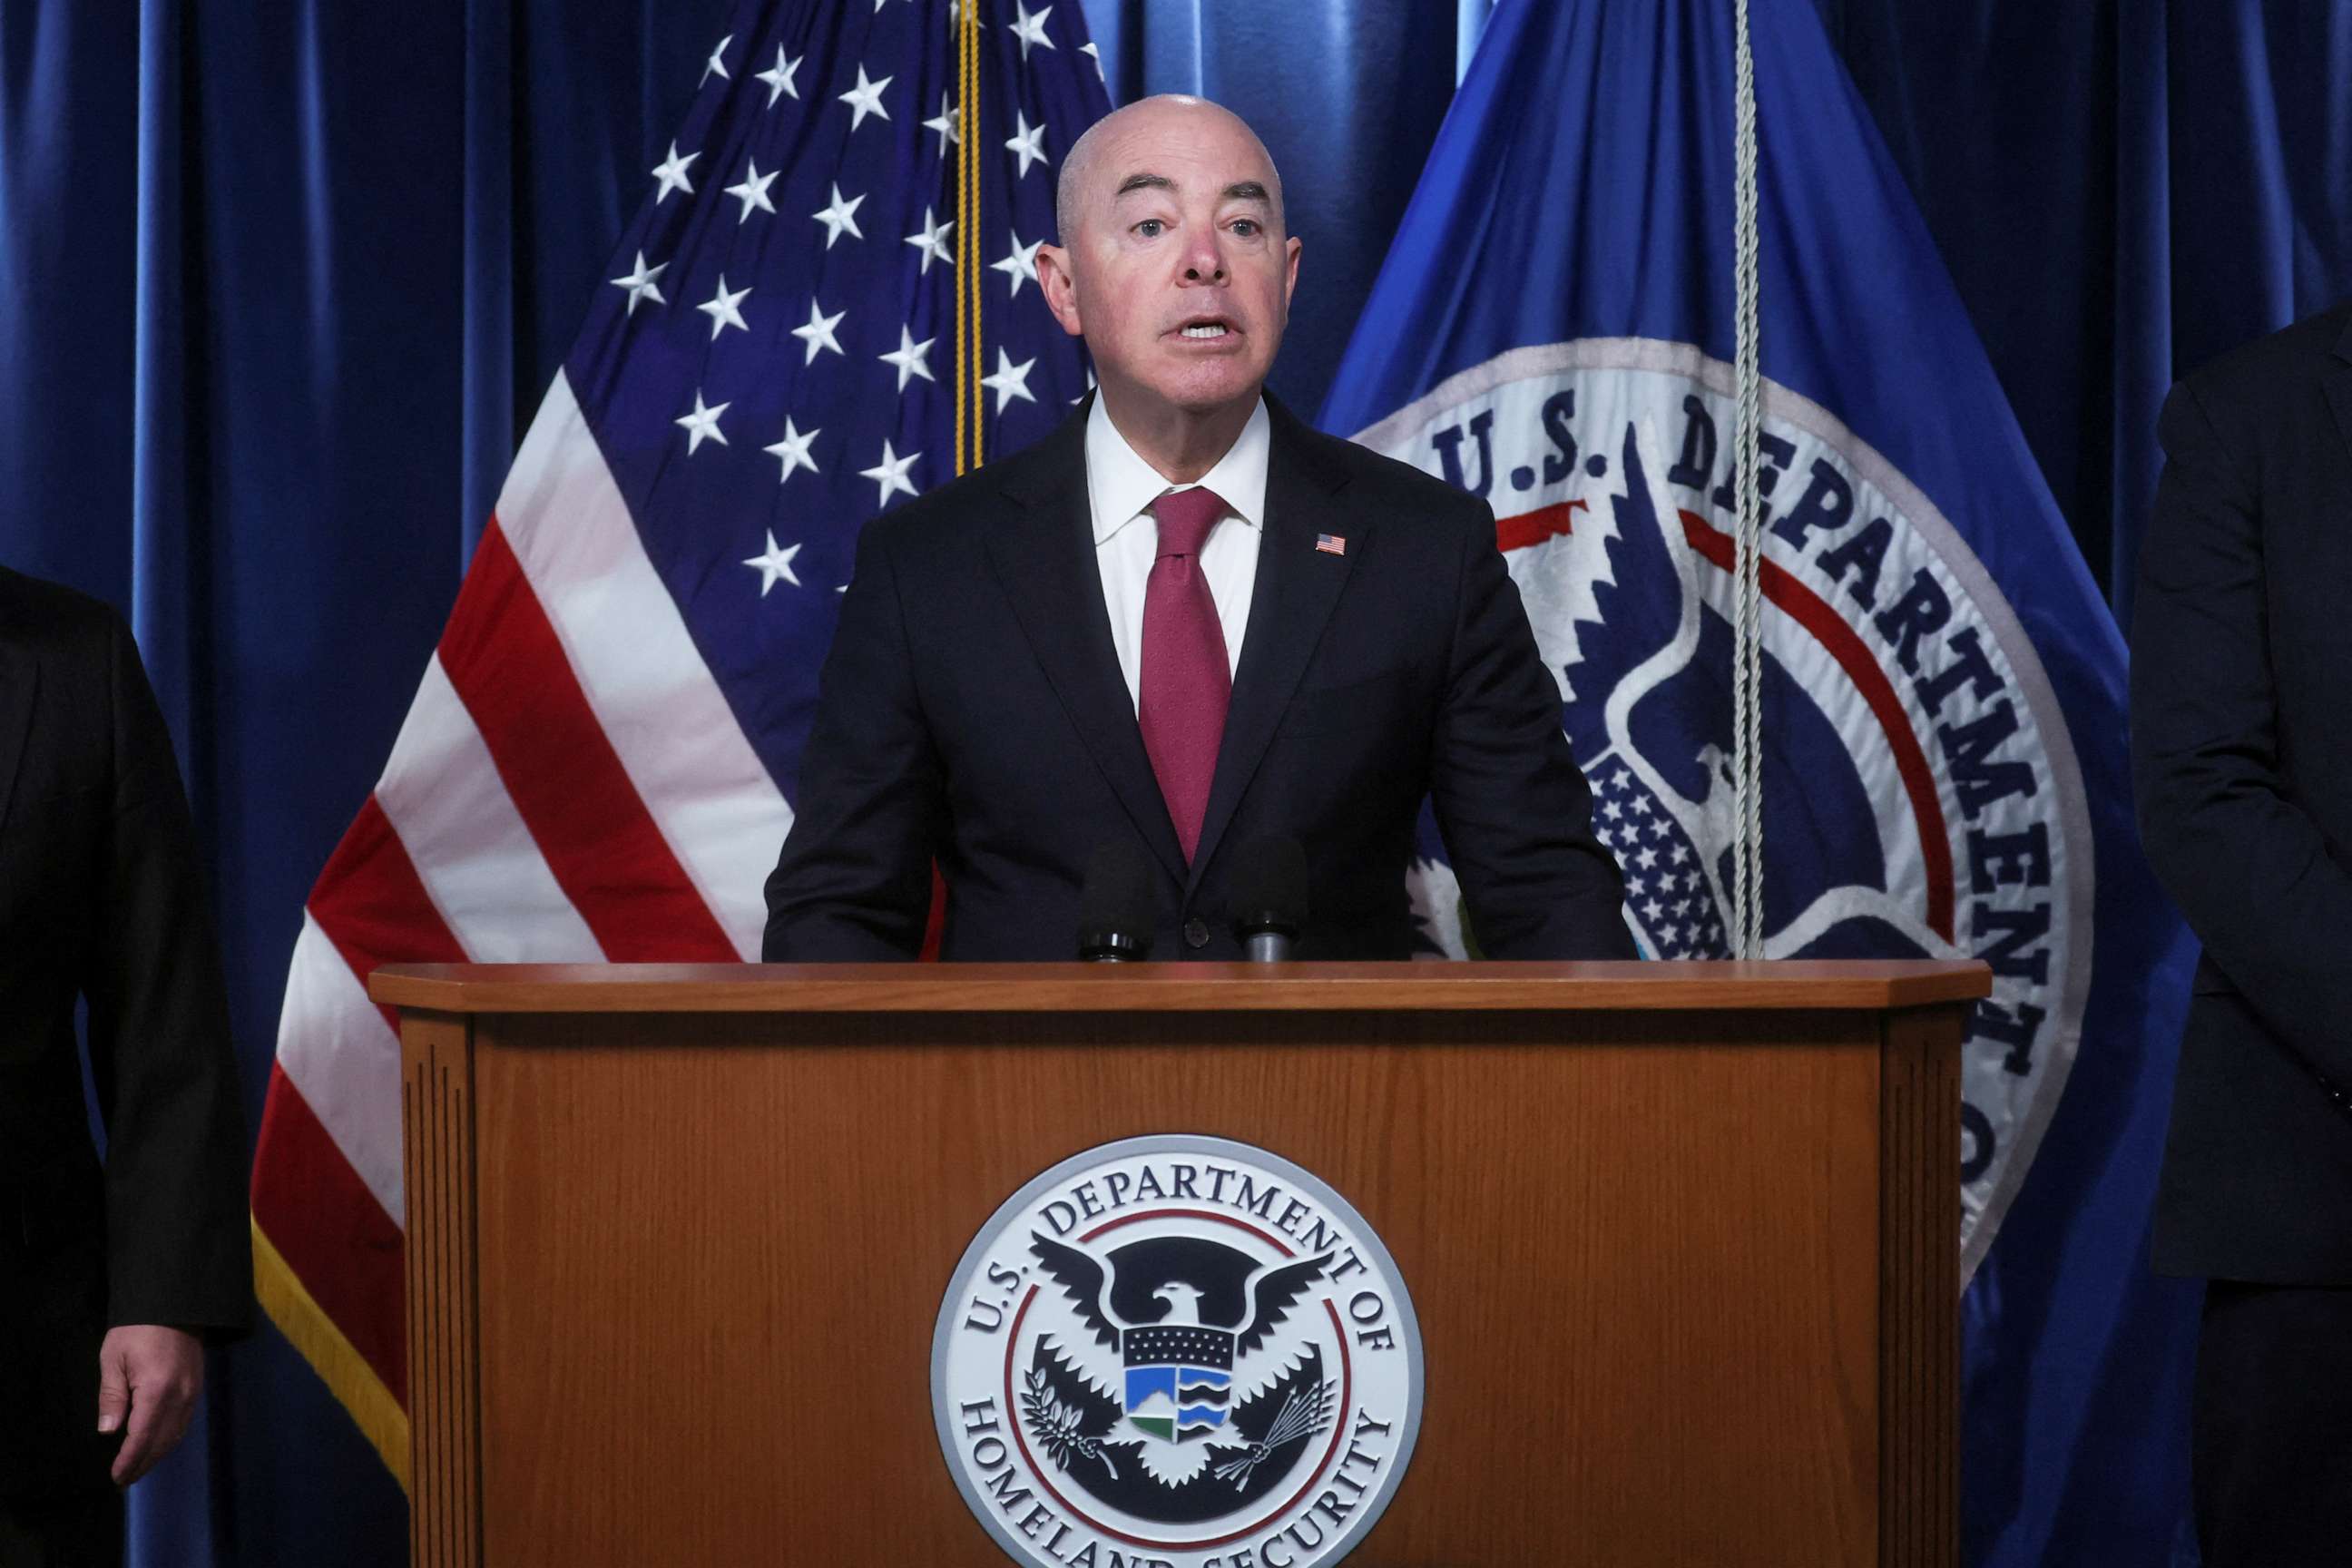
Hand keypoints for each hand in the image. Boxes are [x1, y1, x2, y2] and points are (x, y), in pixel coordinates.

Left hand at [96, 1324, 204, 1485]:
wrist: (175, 1304)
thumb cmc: (136, 1330)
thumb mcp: (114, 1359)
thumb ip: (112, 1397)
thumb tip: (108, 1431)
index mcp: (156, 1391)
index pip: (142, 1437)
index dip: (129, 1460)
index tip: (116, 1477)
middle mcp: (180, 1397)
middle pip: (162, 1441)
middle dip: (143, 1463)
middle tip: (124, 1480)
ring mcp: (193, 1393)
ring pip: (176, 1434)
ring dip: (157, 1455)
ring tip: (138, 1468)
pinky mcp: (197, 1387)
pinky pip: (184, 1422)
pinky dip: (170, 1439)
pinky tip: (157, 1444)